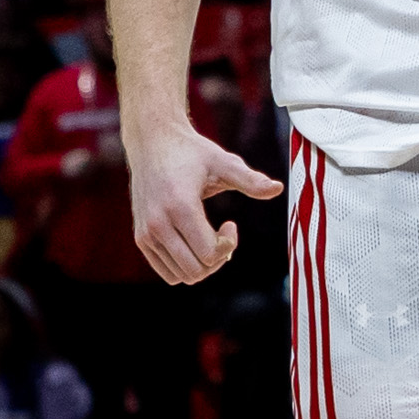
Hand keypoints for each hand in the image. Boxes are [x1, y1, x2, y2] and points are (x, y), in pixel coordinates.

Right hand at [126, 119, 282, 284]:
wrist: (152, 142)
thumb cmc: (191, 151)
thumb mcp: (223, 162)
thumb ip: (250, 179)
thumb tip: (278, 188)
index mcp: (179, 206)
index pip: (209, 253)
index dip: (228, 245)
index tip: (231, 223)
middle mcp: (158, 224)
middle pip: (196, 270)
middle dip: (218, 258)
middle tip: (222, 234)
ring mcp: (146, 233)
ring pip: (182, 276)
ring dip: (202, 264)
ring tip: (207, 238)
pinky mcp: (141, 238)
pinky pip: (168, 273)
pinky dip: (186, 266)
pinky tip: (193, 242)